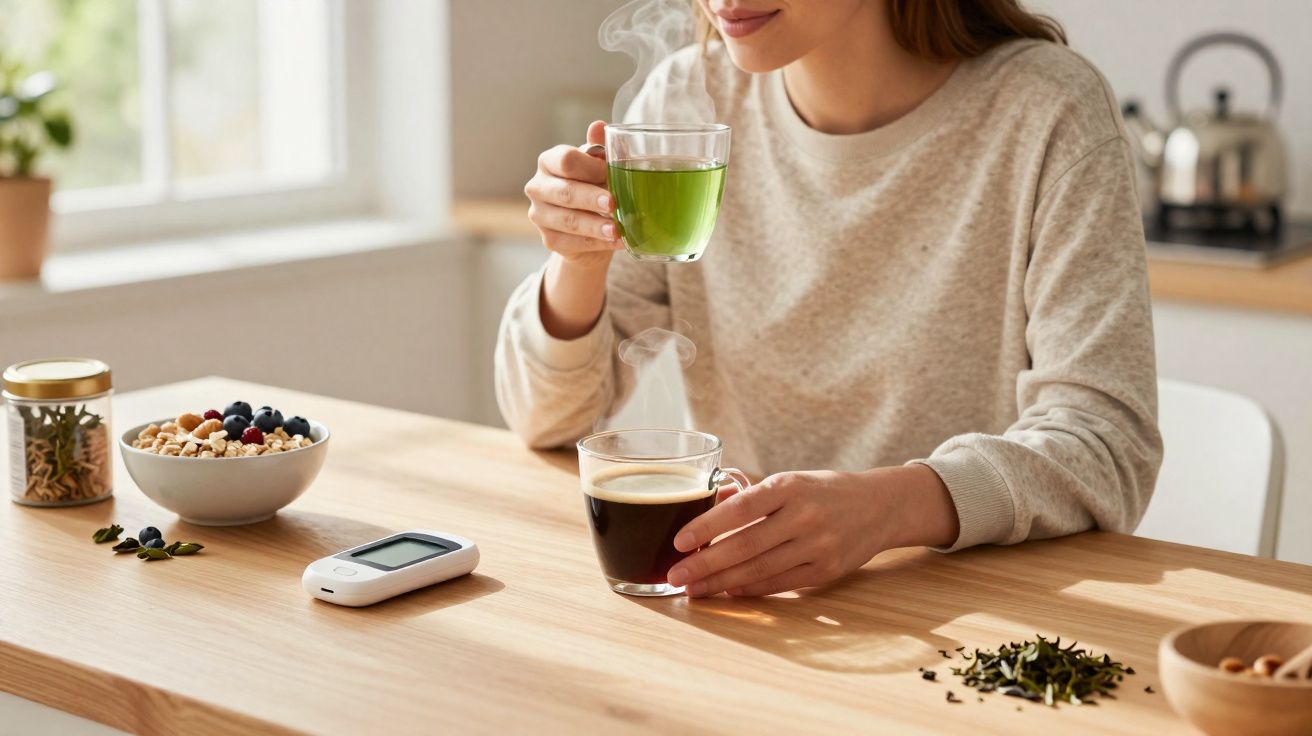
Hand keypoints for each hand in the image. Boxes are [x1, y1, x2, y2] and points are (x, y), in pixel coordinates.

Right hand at [524, 120, 622, 268]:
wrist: (589, 225)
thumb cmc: (594, 186)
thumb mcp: (599, 165)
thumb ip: (600, 148)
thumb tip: (598, 125)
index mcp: (549, 161)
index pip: (565, 160)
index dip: (589, 167)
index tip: (608, 174)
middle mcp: (538, 187)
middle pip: (565, 192)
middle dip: (591, 198)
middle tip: (613, 204)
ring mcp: (539, 215)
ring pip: (569, 221)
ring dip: (595, 226)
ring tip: (618, 230)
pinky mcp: (549, 240)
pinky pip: (573, 242)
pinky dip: (597, 243)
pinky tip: (616, 241)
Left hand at [666, 465, 959, 596]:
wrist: (880, 506)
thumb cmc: (823, 491)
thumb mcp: (790, 480)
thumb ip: (752, 497)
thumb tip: (706, 510)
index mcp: (790, 486)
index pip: (741, 508)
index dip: (707, 526)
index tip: (679, 541)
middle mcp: (805, 516)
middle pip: (746, 545)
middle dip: (705, 563)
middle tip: (675, 574)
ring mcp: (818, 546)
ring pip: (759, 569)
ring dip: (721, 582)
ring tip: (693, 588)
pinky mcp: (826, 571)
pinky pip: (779, 584)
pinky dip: (749, 589)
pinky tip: (726, 590)